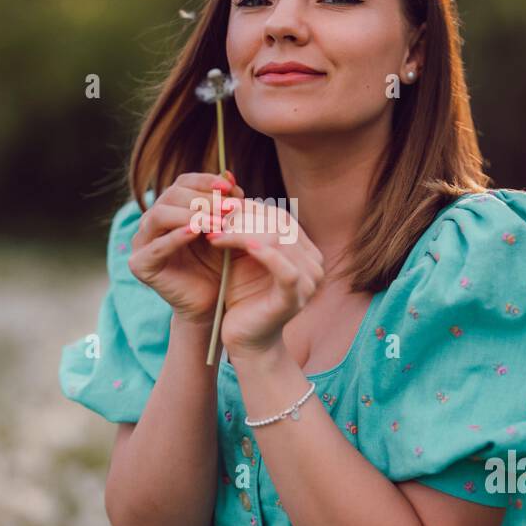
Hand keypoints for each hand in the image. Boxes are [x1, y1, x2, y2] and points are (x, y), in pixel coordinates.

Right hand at [127, 172, 243, 323]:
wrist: (212, 303)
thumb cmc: (219, 265)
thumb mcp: (225, 229)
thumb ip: (225, 204)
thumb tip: (228, 173)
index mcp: (169, 209)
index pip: (182, 183)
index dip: (205, 181)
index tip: (230, 187)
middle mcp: (151, 222)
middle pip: (170, 196)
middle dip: (203, 199)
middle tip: (230, 208)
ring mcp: (141, 243)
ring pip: (159, 215)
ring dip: (192, 215)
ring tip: (218, 222)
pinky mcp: (140, 265)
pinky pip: (156, 246)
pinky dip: (177, 237)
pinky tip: (197, 233)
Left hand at [202, 197, 325, 354]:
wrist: (245, 338)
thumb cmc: (242, 294)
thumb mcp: (242, 255)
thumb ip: (243, 227)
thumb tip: (228, 187)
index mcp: (305, 250)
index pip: (278, 217)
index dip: (248, 208)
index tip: (216, 208)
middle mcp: (314, 263)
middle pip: (278, 225)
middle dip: (241, 219)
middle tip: (211, 218)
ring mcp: (309, 282)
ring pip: (278, 242)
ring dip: (242, 233)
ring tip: (214, 232)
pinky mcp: (296, 298)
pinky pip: (285, 270)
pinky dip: (264, 254)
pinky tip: (242, 246)